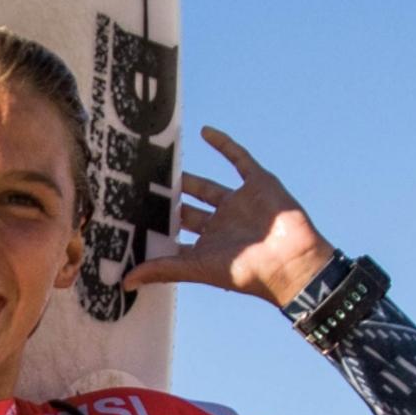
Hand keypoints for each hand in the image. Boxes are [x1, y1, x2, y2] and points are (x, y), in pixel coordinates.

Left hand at [123, 126, 334, 306]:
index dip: (156, 226)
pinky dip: (224, 145)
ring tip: (160, 162)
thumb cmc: (245, 272)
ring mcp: (239, 203)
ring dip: (186, 176)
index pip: (175, 234)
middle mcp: (221, 225)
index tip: (129, 215)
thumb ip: (162, 269)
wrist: (290, 261)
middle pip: (187, 208)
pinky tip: (204, 132)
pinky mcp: (258, 184)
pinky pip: (239, 159)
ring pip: (206, 186)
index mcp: (207, 245)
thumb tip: (125, 282)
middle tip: (139, 185)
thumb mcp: (197, 268)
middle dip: (167, 200)